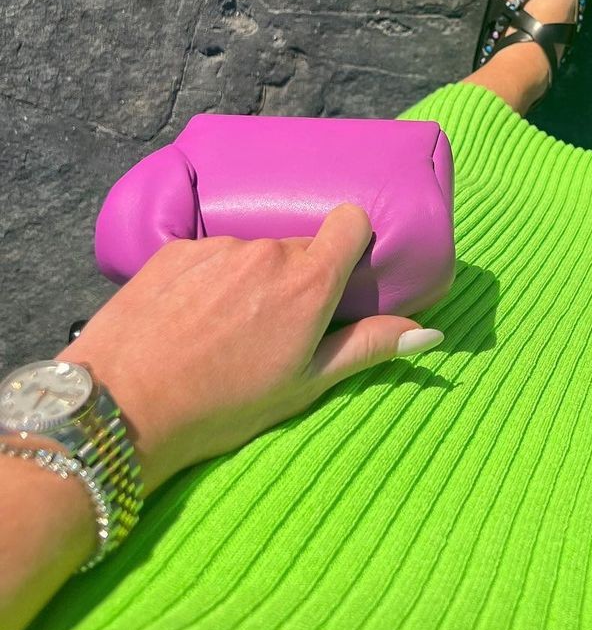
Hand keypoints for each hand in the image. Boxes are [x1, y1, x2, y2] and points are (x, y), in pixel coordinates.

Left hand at [55, 204, 443, 492]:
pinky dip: (207, 279)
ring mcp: (217, 247)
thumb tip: (429, 332)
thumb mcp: (305, 384)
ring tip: (224, 329)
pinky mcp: (173, 250)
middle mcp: (267, 252)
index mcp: (309, 282)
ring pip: (251, 251)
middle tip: (275, 326)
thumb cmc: (223, 406)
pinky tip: (187, 320)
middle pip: (298, 246)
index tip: (341, 270)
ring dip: (250, 278)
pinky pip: (208, 255)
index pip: (349, 221)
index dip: (350, 240)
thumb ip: (368, 348)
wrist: (124, 408)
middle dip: (296, 276)